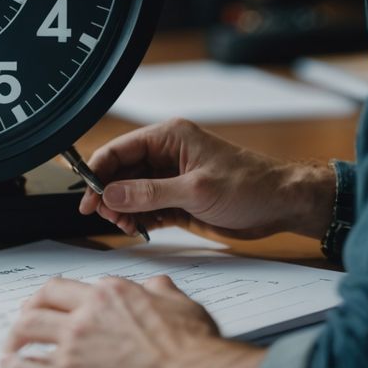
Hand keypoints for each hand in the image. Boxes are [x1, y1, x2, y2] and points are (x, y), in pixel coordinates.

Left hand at [1, 274, 261, 367]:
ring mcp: (74, 343)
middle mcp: (87, 311)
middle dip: (27, 310)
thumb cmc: (190, 345)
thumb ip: (161, 290)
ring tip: (10, 346)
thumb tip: (158, 284)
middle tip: (22, 321)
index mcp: (110, 292)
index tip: (49, 305)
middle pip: (40, 302)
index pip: (67, 287)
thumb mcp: (179, 303)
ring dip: (14, 337)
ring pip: (28, 330)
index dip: (53, 296)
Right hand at [80, 118, 334, 240]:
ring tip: (122, 225)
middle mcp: (166, 155)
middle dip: (109, 193)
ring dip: (122, 209)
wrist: (281, 205)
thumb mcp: (196, 190)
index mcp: (169, 137)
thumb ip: (151, 193)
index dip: (99, 170)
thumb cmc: (249, 185)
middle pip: (121, 172)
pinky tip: (136, 229)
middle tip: (102, 215)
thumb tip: (113, 194)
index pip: (120, 149)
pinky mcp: (178, 200)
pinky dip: (138, 219)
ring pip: (131, 192)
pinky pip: (147, 207)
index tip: (86, 193)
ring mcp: (171, 178)